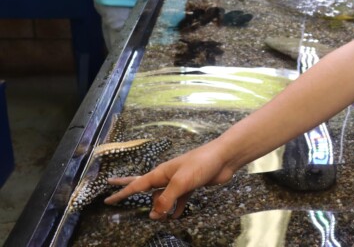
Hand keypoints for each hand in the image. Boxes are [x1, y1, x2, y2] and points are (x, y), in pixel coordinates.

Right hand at [104, 140, 235, 218]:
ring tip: (156, 218)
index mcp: (161, 173)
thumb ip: (166, 199)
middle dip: (130, 192)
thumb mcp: (181, 183)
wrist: (224, 158)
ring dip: (159, 207)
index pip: (136, 184)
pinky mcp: (191, 185)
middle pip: (144, 186)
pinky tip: (174, 217)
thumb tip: (154, 215)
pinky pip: (179, 199)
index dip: (122, 192)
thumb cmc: (201, 164)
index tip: (107, 198)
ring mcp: (179, 181)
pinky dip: (176, 208)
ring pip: (163, 196)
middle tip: (115, 197)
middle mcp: (167, 176)